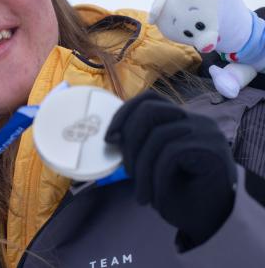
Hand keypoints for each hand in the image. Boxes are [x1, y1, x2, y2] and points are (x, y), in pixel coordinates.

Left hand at [105, 91, 236, 249]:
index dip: (124, 114)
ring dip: (142, 168)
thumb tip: (113, 136)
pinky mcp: (211, 148)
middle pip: (149, 111)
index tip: (109, 139)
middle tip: (127, 173)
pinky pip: (170, 154)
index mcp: (182, 120)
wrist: (214, 222)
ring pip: (158, 135)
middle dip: (130, 142)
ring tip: (141, 194)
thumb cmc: (182, 194)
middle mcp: (197, 120)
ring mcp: (206, 132)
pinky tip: (155, 197)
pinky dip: (156, 177)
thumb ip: (140, 145)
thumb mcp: (154, 165)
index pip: (149, 100)